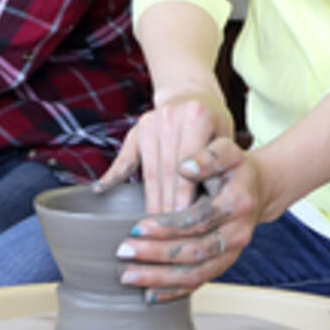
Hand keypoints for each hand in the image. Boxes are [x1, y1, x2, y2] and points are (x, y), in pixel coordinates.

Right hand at [97, 90, 235, 215]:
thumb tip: (210, 207)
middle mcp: (171, 116)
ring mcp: (151, 121)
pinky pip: (125, 156)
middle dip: (167, 205)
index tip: (183, 223)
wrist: (193, 96)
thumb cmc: (214, 127)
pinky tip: (103, 191)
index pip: (188, 167)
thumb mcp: (226, 141)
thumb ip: (218, 169)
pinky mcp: (137, 128)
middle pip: (166, 171)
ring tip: (151, 226)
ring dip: (150, 199)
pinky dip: (113, 175)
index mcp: (197, 117)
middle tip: (167, 234)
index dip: (184, 197)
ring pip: (149, 169)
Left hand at [114, 140, 262, 302]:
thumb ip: (208, 156)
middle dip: (156, 255)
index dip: (167, 226)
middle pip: (195, 252)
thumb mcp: (227, 151)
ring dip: (160, 278)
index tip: (137, 226)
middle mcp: (237, 234)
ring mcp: (232, 253)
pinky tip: (149, 293)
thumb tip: (184, 167)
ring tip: (129, 276)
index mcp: (237, 204)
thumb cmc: (235, 168)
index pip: (198, 220)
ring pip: (196, 273)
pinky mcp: (223, 263)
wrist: (258, 188)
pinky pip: (199, 282)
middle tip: (124, 252)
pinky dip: (174, 291)